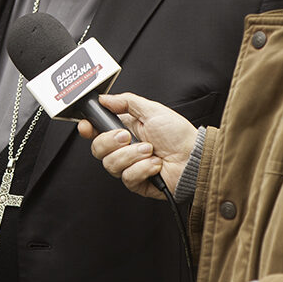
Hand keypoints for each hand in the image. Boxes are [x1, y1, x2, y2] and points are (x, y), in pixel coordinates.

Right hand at [76, 93, 197, 198]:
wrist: (196, 158)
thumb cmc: (178, 134)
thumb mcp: (152, 110)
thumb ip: (125, 101)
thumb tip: (104, 98)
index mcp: (124, 129)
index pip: (96, 131)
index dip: (87, 129)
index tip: (86, 126)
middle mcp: (124, 149)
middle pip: (97, 149)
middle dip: (110, 142)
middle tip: (127, 136)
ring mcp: (129, 166)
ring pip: (110, 164)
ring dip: (131, 155)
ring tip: (150, 150)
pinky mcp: (138, 183)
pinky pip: (127, 178)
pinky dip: (142, 169)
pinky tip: (155, 164)